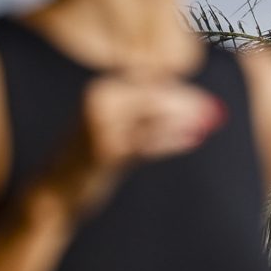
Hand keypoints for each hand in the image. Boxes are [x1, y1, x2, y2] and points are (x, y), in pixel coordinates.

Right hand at [48, 73, 224, 210]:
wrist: (54, 190)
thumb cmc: (90, 156)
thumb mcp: (112, 125)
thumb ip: (143, 109)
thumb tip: (192, 102)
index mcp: (101, 89)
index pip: (151, 79)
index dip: (181, 88)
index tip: (205, 98)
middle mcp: (99, 100)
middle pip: (156, 94)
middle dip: (189, 101)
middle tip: (216, 110)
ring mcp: (101, 125)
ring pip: (155, 114)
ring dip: (187, 117)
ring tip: (211, 121)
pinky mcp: (107, 151)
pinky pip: (149, 142)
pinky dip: (174, 139)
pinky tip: (194, 138)